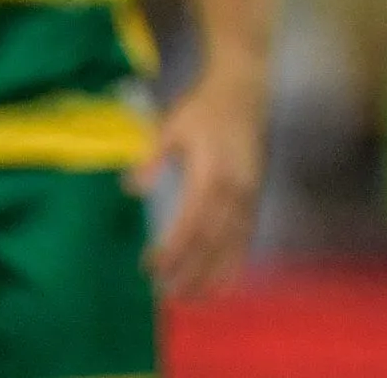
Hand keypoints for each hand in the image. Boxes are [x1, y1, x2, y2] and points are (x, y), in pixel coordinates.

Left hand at [132, 67, 266, 298]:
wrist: (245, 87)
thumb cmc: (204, 106)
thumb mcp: (172, 125)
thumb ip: (153, 156)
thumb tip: (132, 187)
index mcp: (212, 172)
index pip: (191, 221)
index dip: (173, 248)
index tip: (151, 268)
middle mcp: (235, 188)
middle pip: (212, 239)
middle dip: (190, 269)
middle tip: (167, 294)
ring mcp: (248, 192)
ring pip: (231, 242)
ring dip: (212, 272)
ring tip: (193, 298)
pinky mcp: (254, 194)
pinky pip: (245, 234)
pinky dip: (235, 260)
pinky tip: (225, 281)